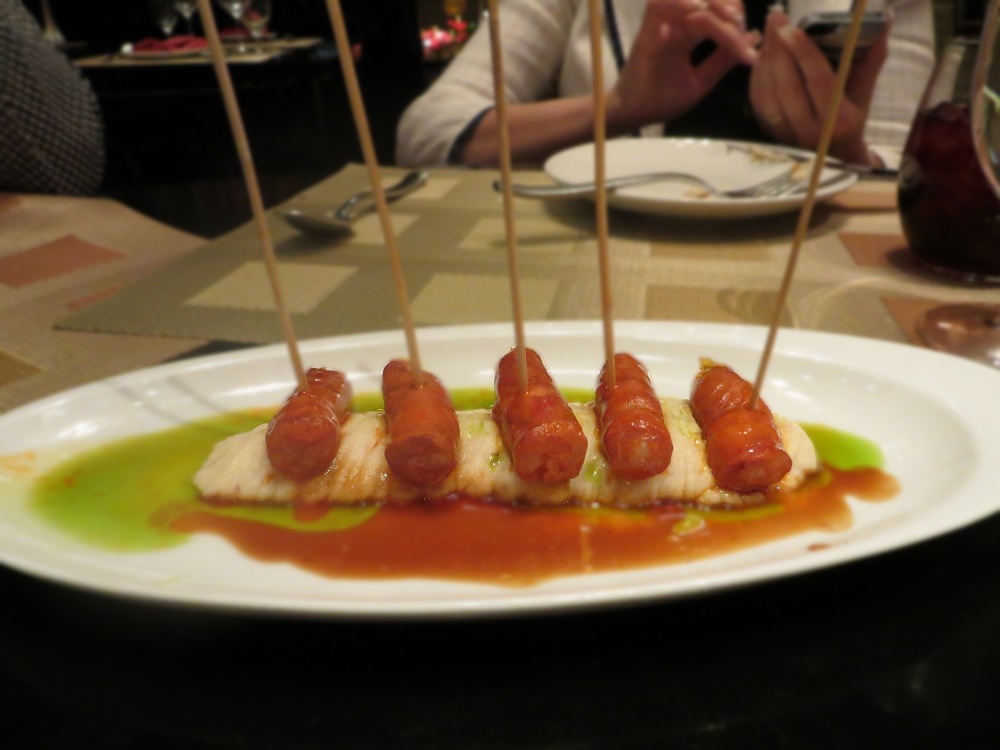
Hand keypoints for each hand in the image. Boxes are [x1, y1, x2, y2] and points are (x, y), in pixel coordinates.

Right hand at [607, 0, 758, 132]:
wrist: (634, 115)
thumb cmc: (662, 100)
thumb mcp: (701, 81)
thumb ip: (722, 61)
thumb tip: (751, 38)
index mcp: (689, 35)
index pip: (716, 13)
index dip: (735, 18)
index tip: (748, 40)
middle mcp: (676, 24)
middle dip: (729, 5)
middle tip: (740, 22)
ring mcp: (662, 25)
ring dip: (713, 3)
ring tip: (730, 19)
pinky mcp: (647, 30)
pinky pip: (661, 4)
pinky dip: (684, 3)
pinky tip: (700, 12)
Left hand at [749, 8, 889, 164]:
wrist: (835, 157)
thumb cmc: (852, 118)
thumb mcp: (866, 92)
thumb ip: (872, 58)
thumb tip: (885, 21)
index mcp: (838, 119)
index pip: (819, 82)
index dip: (804, 54)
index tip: (791, 28)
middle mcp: (810, 130)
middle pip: (787, 87)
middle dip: (778, 49)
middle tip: (776, 17)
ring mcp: (786, 134)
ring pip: (767, 94)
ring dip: (765, 59)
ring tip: (769, 30)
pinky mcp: (769, 133)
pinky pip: (758, 101)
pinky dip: (757, 74)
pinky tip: (762, 53)